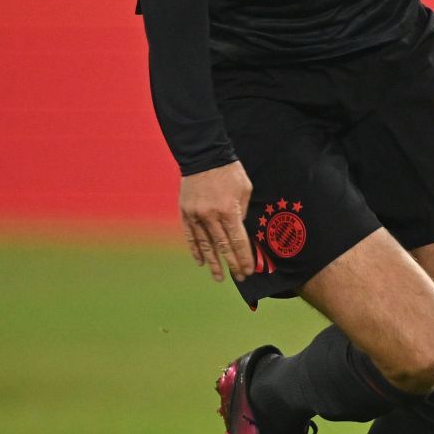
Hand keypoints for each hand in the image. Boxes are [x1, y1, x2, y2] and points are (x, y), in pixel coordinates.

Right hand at [179, 161, 254, 280]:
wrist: (204, 156)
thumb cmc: (230, 172)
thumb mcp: (245, 190)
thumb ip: (242, 212)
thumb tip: (239, 231)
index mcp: (229, 210)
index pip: (238, 241)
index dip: (243, 258)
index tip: (248, 270)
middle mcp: (211, 216)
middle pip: (223, 246)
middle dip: (232, 264)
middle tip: (239, 277)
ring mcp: (195, 215)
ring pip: (205, 245)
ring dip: (213, 262)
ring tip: (219, 277)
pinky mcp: (185, 213)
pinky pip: (190, 236)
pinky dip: (195, 250)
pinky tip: (201, 261)